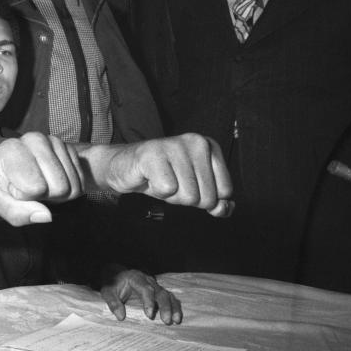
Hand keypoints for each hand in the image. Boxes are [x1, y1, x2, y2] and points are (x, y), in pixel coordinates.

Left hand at [0, 132, 84, 225]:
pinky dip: (69, 189)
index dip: (25, 196)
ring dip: (59, 195)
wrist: (8, 169)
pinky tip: (52, 182)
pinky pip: (81, 182)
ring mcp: (55, 142)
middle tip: (31, 190)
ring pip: (73, 186)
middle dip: (47, 197)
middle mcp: (34, 139)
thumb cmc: (1, 185)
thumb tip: (46, 215)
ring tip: (41, 187)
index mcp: (11, 149)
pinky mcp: (69, 148)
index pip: (35, 187)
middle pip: (60, 187)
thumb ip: (17, 213)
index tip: (14, 189)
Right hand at [100, 133, 232, 216]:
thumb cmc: (161, 176)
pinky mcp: (153, 154)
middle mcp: (196, 142)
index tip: (187, 183)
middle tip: (171, 182)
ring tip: (160, 180)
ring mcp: (175, 146)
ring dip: (171, 196)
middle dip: (186, 198)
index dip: (205, 197)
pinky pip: (167, 190)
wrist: (124, 167)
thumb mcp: (194, 188)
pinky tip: (150, 178)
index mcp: (210, 146)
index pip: (225, 191)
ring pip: (188, 195)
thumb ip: (216, 200)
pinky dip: (157, 192)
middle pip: (206, 196)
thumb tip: (225, 209)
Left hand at [100, 268, 181, 324]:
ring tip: (176, 320)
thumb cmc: (112, 284)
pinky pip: (170, 297)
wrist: (116, 274)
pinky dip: (175, 306)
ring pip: (168, 295)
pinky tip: (177, 317)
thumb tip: (121, 316)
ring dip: (173, 307)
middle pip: (160, 292)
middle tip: (166, 321)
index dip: (149, 301)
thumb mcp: (107, 291)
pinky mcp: (158, 291)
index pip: (146, 289)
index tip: (150, 315)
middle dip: (164, 306)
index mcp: (135, 278)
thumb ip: (112, 302)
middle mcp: (148, 280)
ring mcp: (155, 286)